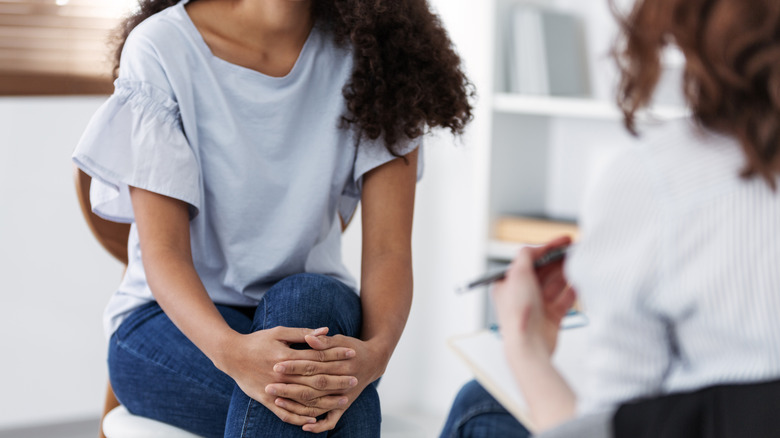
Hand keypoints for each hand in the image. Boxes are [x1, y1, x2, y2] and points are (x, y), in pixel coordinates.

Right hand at [215, 326, 356, 426]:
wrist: (230, 355)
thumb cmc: (257, 341)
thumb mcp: (279, 332)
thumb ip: (302, 333)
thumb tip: (325, 331)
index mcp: (288, 356)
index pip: (318, 357)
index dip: (336, 355)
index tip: (352, 354)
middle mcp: (283, 375)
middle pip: (315, 380)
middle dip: (337, 380)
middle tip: (354, 380)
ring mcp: (275, 389)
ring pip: (305, 399)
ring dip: (325, 401)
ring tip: (343, 401)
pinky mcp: (266, 400)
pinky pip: (285, 413)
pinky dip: (300, 417)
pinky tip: (314, 419)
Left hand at [267, 334, 385, 432]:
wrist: (374, 361)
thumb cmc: (353, 347)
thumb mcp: (341, 340)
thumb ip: (324, 341)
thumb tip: (309, 337)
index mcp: (341, 363)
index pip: (313, 365)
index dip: (294, 365)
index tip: (276, 365)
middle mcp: (343, 381)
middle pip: (312, 386)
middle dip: (290, 387)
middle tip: (270, 385)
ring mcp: (344, 396)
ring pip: (318, 404)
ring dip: (297, 405)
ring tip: (277, 401)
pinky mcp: (344, 406)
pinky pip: (332, 420)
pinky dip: (319, 425)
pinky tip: (305, 426)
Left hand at [492, 236, 575, 356]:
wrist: (528, 344)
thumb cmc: (518, 313)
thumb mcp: (517, 274)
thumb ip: (526, 256)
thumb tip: (534, 247)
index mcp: (509, 283)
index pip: (529, 260)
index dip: (547, 248)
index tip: (563, 241)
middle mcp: (522, 294)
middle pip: (544, 271)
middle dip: (559, 260)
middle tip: (575, 250)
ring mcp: (537, 306)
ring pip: (555, 284)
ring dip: (567, 273)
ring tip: (579, 263)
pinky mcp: (550, 317)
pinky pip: (564, 300)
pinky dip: (572, 291)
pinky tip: (580, 283)